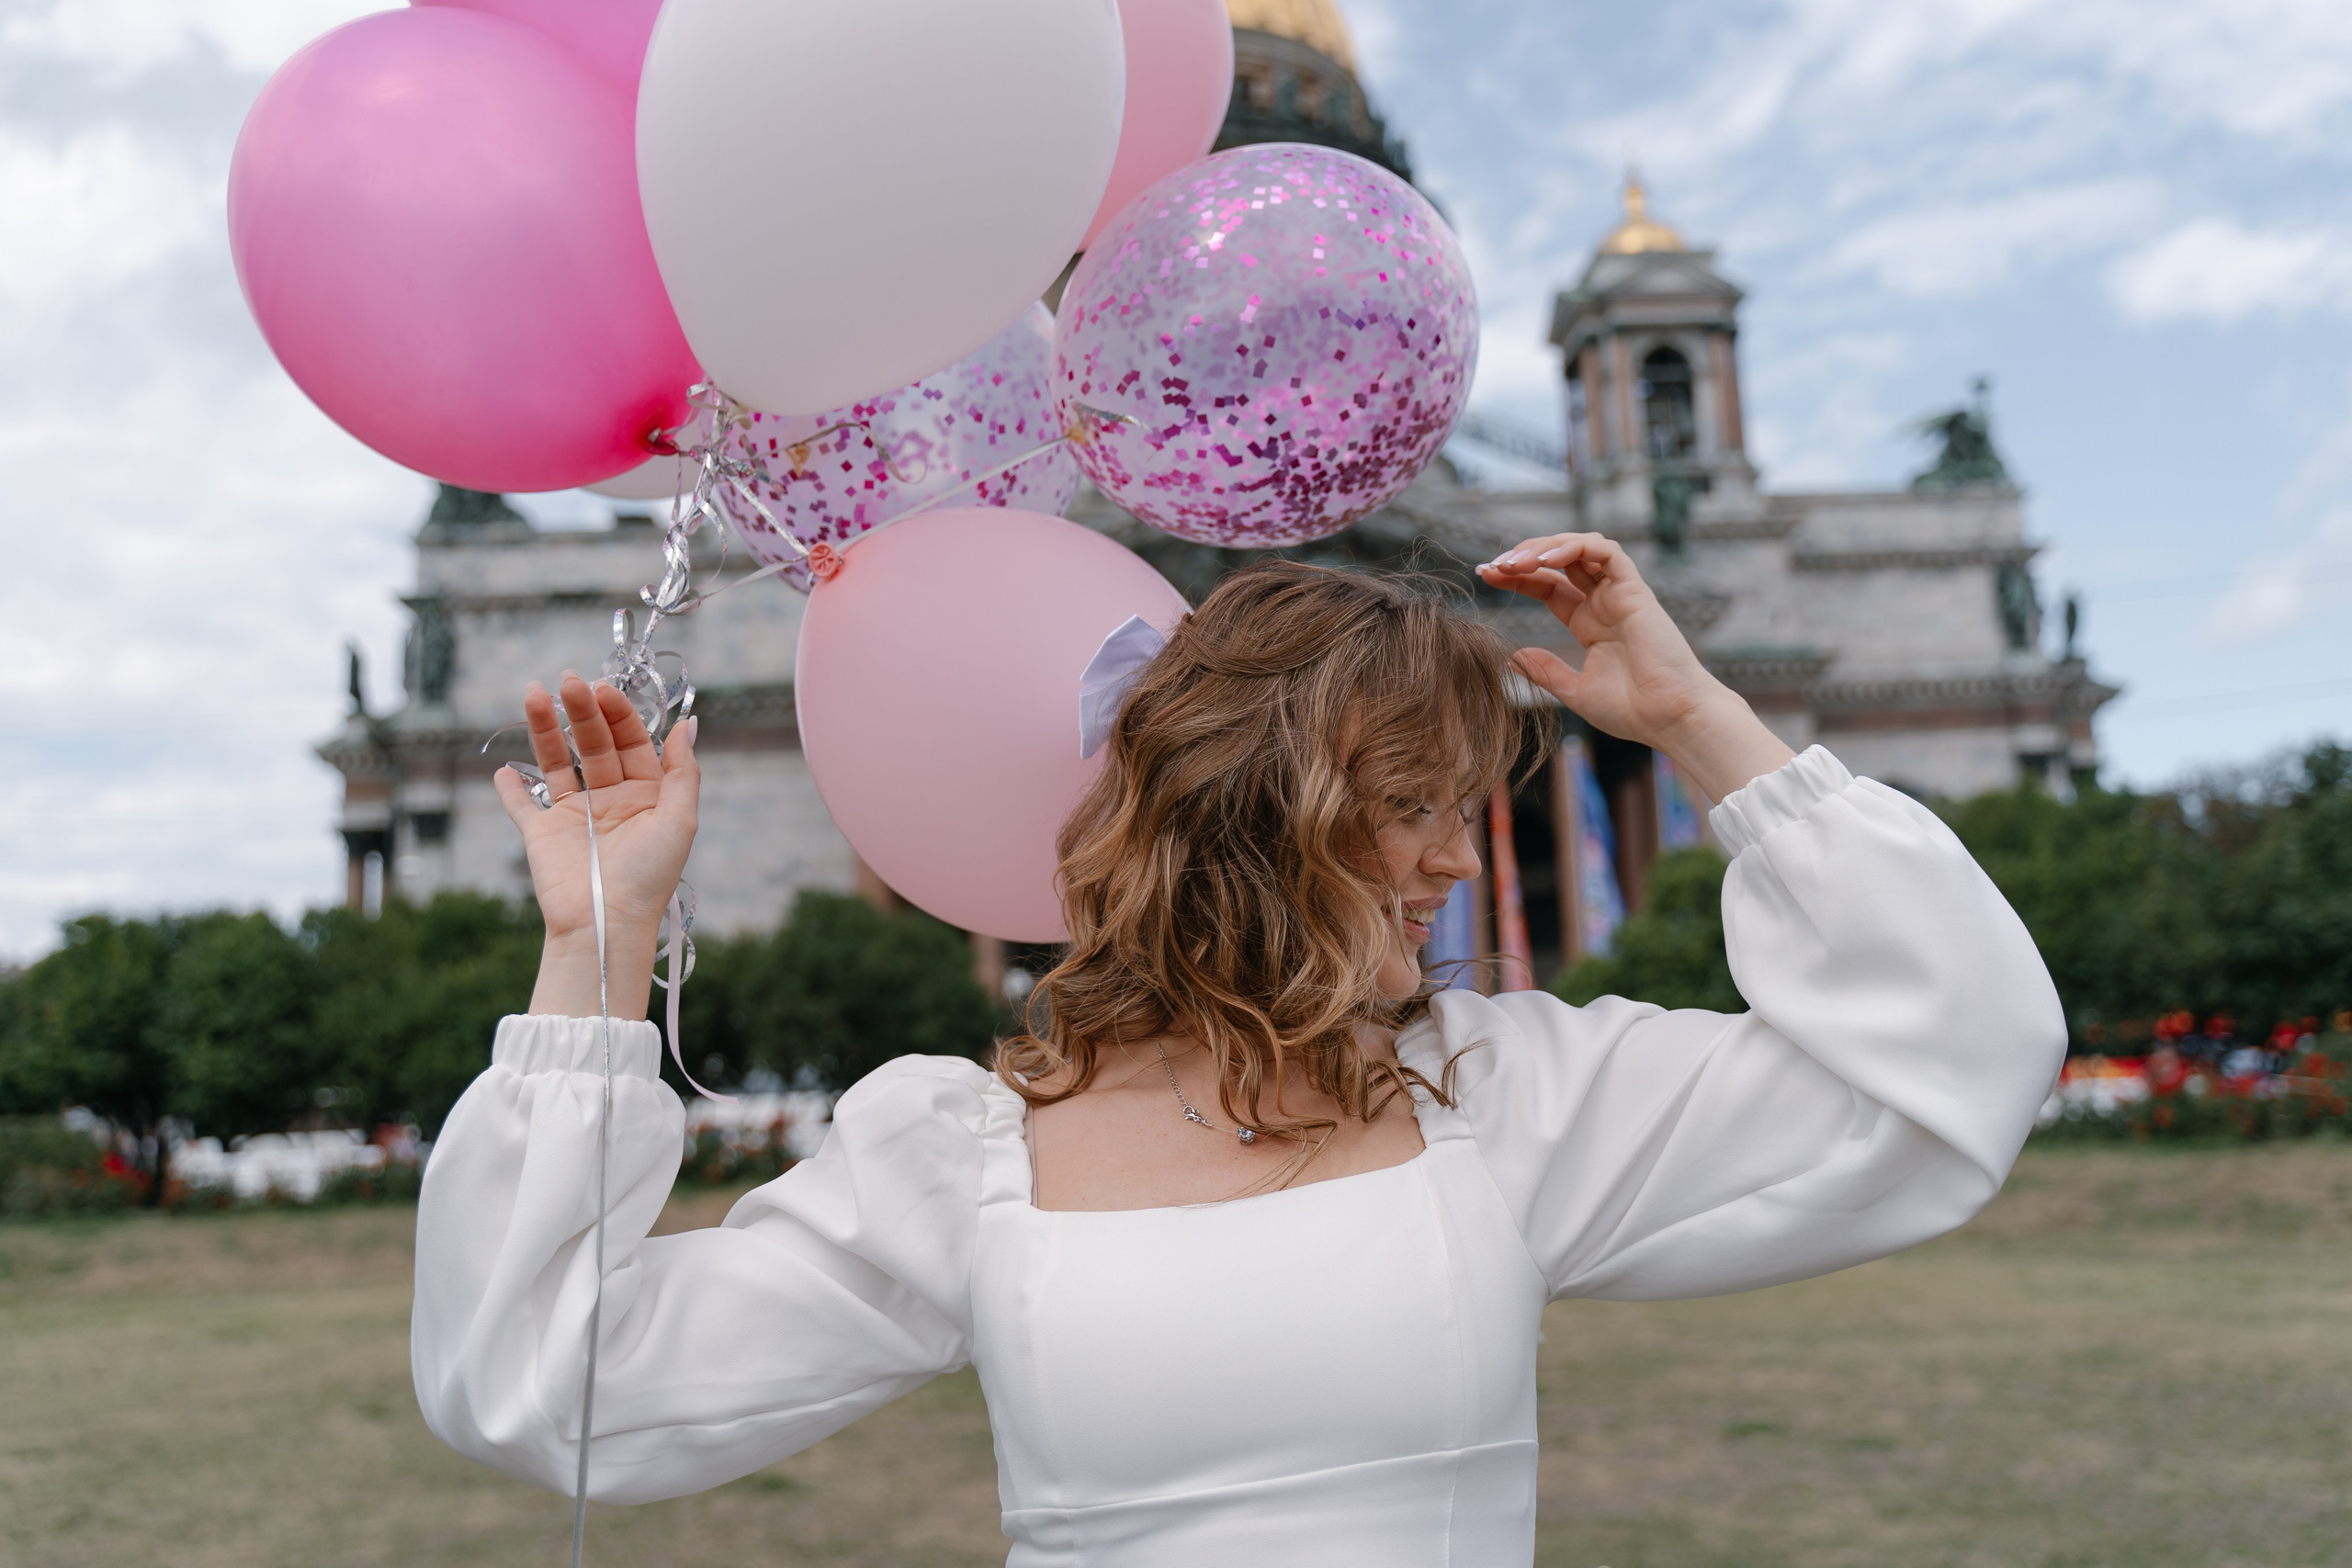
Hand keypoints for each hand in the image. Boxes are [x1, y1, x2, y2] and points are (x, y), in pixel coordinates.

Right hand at [494, 673, 699, 1019]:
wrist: (607, 922)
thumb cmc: (649, 875)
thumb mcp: (680, 820)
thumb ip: (684, 772)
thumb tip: (688, 724)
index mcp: (645, 795)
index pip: (630, 741)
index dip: (618, 713)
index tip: (603, 688)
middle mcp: (609, 800)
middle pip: (594, 744)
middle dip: (582, 711)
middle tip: (568, 680)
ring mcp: (573, 816)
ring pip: (556, 762)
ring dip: (544, 729)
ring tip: (534, 693)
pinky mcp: (541, 834)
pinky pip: (522, 806)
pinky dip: (510, 789)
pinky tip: (502, 769)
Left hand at [1477, 533, 1792, 802]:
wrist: (1670, 718)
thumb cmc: (1633, 711)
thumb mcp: (1576, 691)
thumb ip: (1546, 671)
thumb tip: (1513, 657)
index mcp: (1589, 622)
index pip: (1546, 585)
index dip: (1515, 577)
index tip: (1484, 574)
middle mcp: (1603, 602)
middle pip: (1558, 562)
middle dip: (1522, 556)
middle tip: (1491, 565)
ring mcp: (1620, 594)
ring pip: (1580, 548)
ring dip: (1544, 546)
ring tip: (1513, 561)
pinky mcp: (1636, 590)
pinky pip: (1606, 552)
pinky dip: (1575, 547)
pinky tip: (1546, 560)